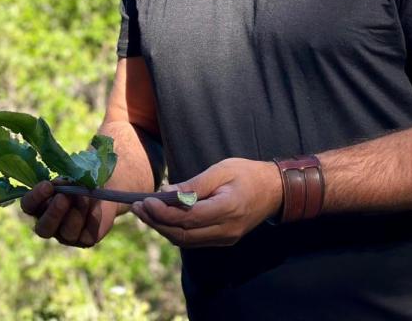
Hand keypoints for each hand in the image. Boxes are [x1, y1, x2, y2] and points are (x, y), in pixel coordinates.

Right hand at [19, 180, 117, 247]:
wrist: (102, 187)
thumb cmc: (80, 179)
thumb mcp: (70, 175)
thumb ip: (64, 181)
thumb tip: (63, 184)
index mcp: (39, 206)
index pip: (28, 205)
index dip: (36, 197)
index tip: (48, 185)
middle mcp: (49, 224)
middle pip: (43, 229)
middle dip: (53, 213)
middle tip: (63, 197)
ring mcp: (66, 235)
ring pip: (67, 233)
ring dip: (76, 213)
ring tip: (85, 196)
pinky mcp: (85, 240)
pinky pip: (86, 235)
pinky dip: (92, 218)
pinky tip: (97, 206)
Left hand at [130, 158, 281, 247]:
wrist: (274, 190)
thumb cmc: (247, 174)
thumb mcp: (221, 170)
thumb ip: (194, 185)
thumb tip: (167, 193)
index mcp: (227, 209)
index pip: (188, 218)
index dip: (163, 213)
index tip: (144, 201)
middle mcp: (226, 229)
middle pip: (183, 235)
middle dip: (156, 222)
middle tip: (137, 207)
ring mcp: (225, 238)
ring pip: (186, 241)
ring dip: (162, 228)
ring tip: (144, 212)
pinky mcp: (223, 239)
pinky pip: (193, 240)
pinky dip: (175, 230)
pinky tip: (162, 217)